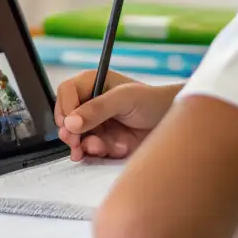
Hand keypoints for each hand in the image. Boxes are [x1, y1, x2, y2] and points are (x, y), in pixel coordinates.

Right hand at [54, 70, 178, 161]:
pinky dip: (97, 154)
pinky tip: (111, 150)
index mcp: (92, 83)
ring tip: (101, 148)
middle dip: (71, 133)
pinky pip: (90, 151)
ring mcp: (96, 124)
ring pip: (76, 138)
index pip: (66, 93)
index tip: (70, 124)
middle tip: (77, 143)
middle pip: (66, 118)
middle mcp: (90, 103)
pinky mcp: (103, 142)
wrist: (173, 124)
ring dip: (86, 145)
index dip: (65, 108)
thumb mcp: (125, 99)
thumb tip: (71, 122)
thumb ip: (97, 108)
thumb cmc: (152, 101)